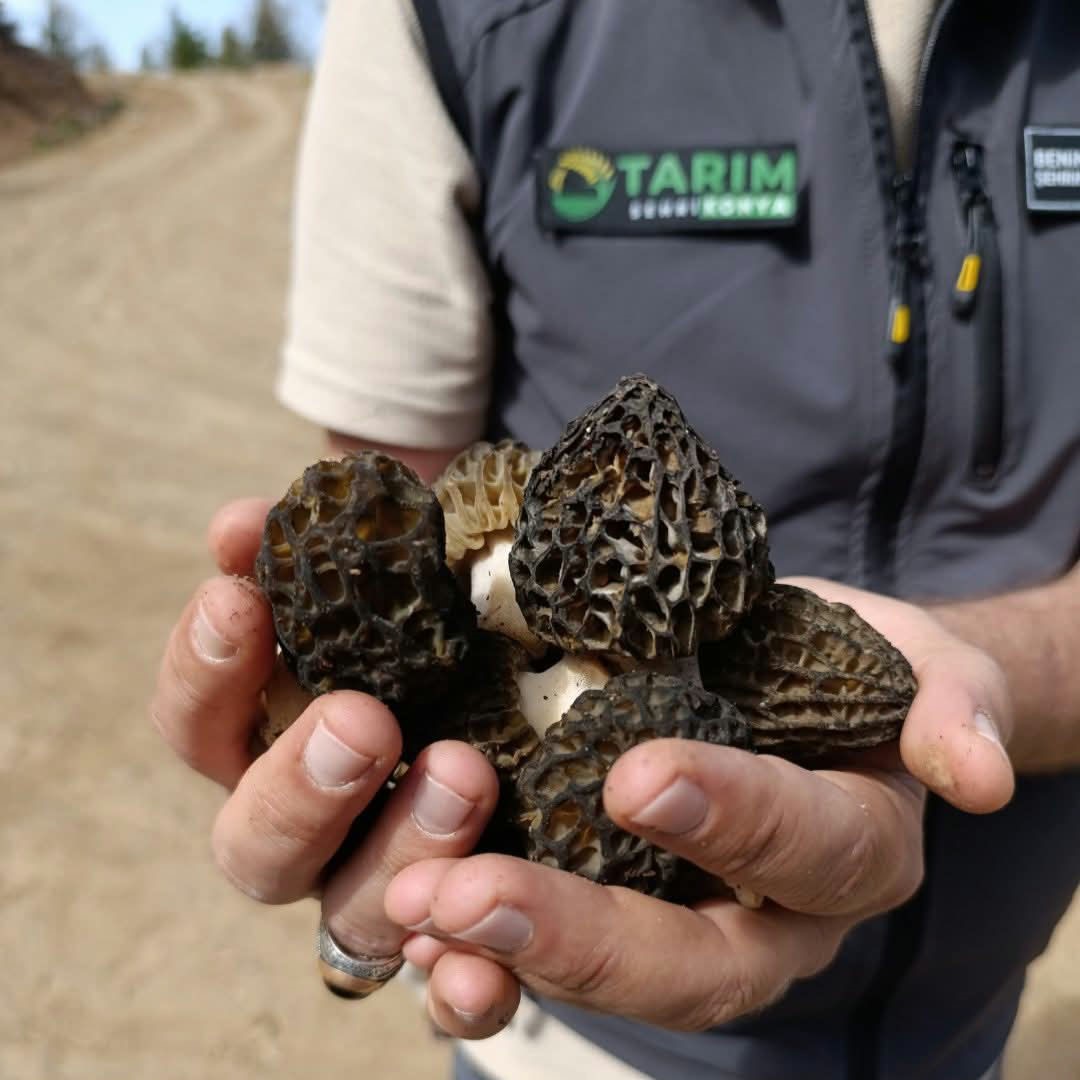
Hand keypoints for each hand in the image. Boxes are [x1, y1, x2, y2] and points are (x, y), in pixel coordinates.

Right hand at [150, 498, 500, 966]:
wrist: (538, 646)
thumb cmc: (443, 597)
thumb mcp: (393, 561)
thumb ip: (316, 548)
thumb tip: (243, 523)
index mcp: (272, 734)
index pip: (196, 722)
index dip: (203, 671)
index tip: (238, 601)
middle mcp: (312, 821)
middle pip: (255, 845)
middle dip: (300, 786)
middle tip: (363, 720)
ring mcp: (383, 878)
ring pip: (351, 912)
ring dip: (400, 854)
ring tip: (464, 775)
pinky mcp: (464, 922)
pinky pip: (448, 978)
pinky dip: (459, 983)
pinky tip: (483, 957)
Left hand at [382, 578, 1015, 1037]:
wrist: (790, 678)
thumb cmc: (852, 668)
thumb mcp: (916, 661)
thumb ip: (949, 703)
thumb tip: (974, 773)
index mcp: (846, 850)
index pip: (806, 850)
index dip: (734, 821)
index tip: (638, 775)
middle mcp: (764, 917)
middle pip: (689, 962)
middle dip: (583, 937)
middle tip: (475, 896)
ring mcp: (678, 920)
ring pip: (604, 976)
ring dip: (503, 952)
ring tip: (415, 907)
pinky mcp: (602, 897)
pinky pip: (544, 954)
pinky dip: (474, 950)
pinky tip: (406, 918)